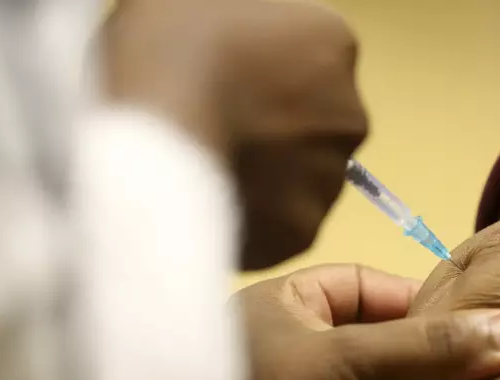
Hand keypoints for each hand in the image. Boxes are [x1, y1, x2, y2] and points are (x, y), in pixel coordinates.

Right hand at [103, 0, 367, 268]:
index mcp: (331, 42)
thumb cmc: (165, 56)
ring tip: (206, 170)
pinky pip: (277, 228)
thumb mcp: (192, 0)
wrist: (150, 150)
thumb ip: (233, 14)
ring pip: (299, 178)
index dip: (266, 69)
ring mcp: (329, 179)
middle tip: (216, 127)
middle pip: (313, 121)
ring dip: (266, 178)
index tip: (226, 78)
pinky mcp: (302, 236)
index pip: (313, 56)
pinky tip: (208, 207)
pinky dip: (250, 224)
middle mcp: (349, 114)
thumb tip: (236, 28)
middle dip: (275, 127)